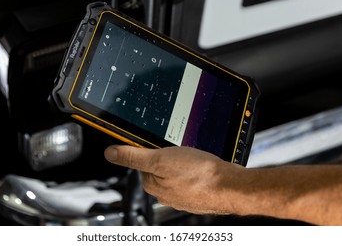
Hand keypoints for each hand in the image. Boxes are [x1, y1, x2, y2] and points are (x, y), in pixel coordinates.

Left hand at [104, 145, 242, 213]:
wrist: (231, 186)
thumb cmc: (199, 174)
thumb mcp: (160, 159)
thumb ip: (133, 156)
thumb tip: (110, 153)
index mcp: (153, 185)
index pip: (142, 164)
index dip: (151, 151)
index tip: (161, 146)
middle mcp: (166, 194)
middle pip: (159, 169)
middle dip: (167, 157)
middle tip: (180, 151)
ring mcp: (184, 195)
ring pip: (176, 173)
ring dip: (182, 164)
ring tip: (193, 158)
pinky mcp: (199, 193)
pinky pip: (191, 178)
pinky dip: (195, 171)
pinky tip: (202, 167)